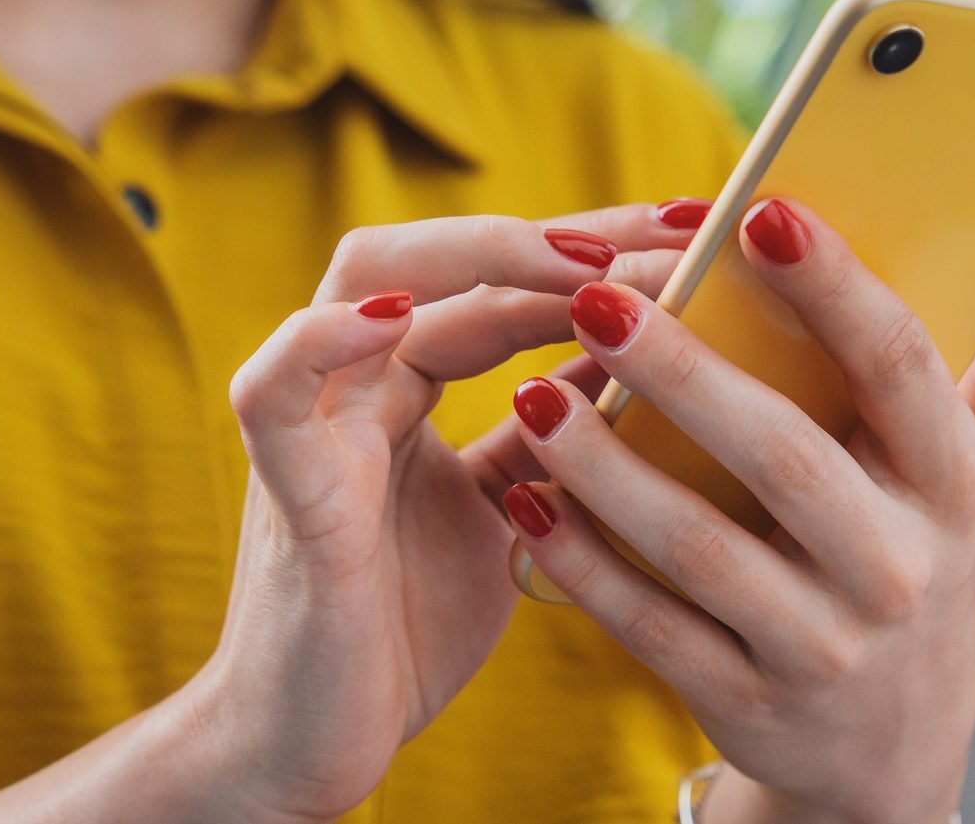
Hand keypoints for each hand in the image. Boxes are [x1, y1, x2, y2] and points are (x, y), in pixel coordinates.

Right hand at [191, 202, 709, 822]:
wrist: (317, 745)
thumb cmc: (408, 628)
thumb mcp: (513, 515)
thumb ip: (554, 438)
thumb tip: (640, 364)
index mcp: (410, 387)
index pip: (503, 283)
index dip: (598, 250)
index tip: (697, 232)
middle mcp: (361, 384)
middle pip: (445, 257)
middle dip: (561, 234)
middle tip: (671, 228)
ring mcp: (317, 425)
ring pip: (363, 281)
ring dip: (476, 257)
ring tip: (580, 258)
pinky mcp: (284, 489)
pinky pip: (276, 390)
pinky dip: (325, 340)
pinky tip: (397, 315)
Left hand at [500, 199, 974, 823]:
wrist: (894, 745)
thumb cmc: (932, 558)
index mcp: (954, 486)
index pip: (898, 368)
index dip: (835, 288)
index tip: (761, 213)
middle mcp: (896, 566)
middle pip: (784, 454)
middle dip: (686, 371)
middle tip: (598, 295)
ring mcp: (821, 643)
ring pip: (701, 547)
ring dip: (609, 469)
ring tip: (535, 393)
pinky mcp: (747, 698)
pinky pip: (652, 627)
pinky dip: (584, 566)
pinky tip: (524, 501)